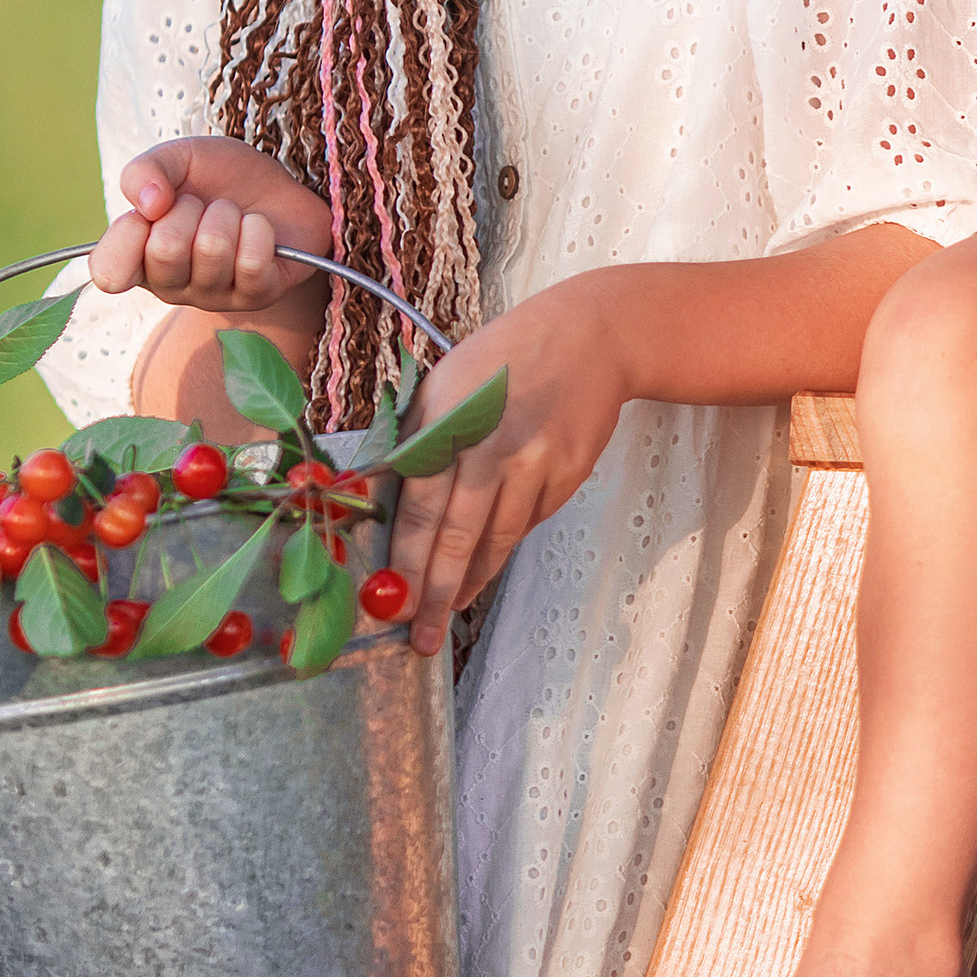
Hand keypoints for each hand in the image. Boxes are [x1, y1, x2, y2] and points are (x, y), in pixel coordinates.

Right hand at [88, 138, 333, 348]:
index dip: (128, 234)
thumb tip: (148, 205)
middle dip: (189, 207)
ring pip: (212, 249)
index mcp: (137, 257)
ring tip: (231, 214)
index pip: (109, 273)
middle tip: (201, 205)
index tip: (152, 207)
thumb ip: (145, 172)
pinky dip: (259, 229)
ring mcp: (213, 296)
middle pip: (166, 249)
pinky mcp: (256, 296)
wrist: (279, 185)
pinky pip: (252, 262)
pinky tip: (257, 229)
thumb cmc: (219, 179)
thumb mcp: (176, 159)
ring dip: (227, 214)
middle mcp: (170, 286)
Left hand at [385, 280, 635, 653]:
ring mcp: (535, 465)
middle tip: (420, 638)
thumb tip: (387, 508)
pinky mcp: (567, 476)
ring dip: (471, 582)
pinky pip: (528, 523)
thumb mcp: (445, 385)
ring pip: (496, 541)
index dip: (404, 562)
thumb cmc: (502, 358)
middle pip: (456, 537)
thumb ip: (416, 442)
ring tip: (450, 612)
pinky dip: (504, 547)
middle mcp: (492, 447)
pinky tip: (487, 564)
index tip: (390, 601)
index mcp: (447, 422)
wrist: (589, 338)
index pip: (419, 507)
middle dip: (434, 594)